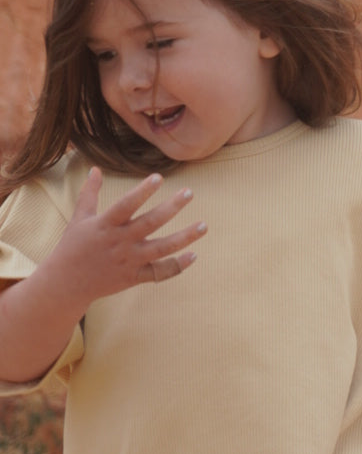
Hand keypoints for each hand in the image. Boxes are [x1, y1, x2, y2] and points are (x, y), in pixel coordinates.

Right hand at [51, 170, 206, 304]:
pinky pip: (159, 272)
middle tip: (189, 192)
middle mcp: (120, 242)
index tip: (159, 177)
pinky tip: (194, 254)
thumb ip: (90, 193)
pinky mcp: (134, 277)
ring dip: (185, 237)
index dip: (142, 192)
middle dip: (172, 208)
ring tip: (204, 226)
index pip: (126, 205)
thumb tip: (95, 169)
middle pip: (150, 223)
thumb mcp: (79, 217)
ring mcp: (129, 261)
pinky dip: (177, 266)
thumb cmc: (73, 246)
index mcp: (105, 225)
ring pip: (162, 249)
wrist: (66, 284)